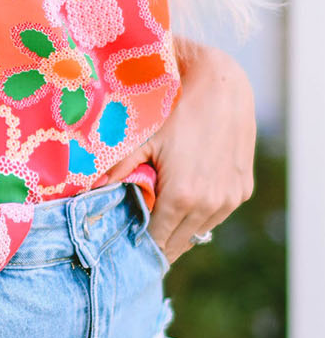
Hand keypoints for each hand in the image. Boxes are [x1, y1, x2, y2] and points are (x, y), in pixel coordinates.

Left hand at [97, 39, 255, 263]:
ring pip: (200, 232)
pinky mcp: (243, 191)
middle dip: (158, 244)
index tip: (127, 248)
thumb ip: (120, 169)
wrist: (222, 89)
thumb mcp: (145, 140)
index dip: (140, 247)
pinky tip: (185, 206)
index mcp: (181, 197)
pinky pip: (217, 216)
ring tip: (160, 226)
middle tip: (138, 242)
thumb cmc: (177, 112)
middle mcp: (209, 205)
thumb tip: (93, 190)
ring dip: (181, 232)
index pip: (157, 241)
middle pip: (179, 243)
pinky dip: (200, 216)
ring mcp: (229, 200)